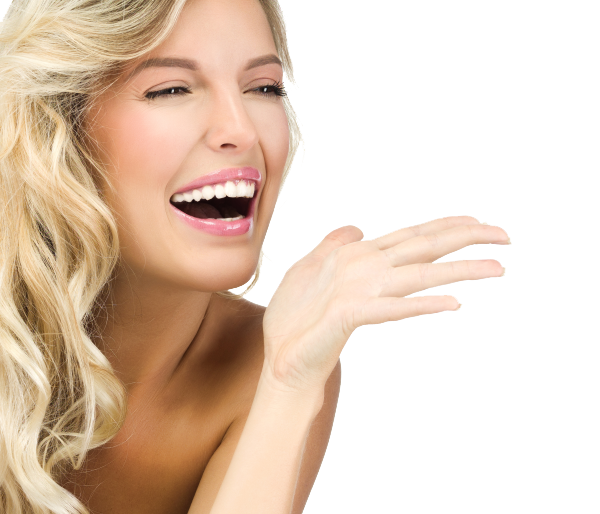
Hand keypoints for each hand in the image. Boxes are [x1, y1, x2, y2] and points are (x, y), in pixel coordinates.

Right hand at [262, 215, 509, 396]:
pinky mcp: (349, 314)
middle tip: (506, 236)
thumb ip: (334, 245)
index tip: (480, 223)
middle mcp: (362, 265)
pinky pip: (394, 309)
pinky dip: (424, 305)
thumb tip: (359, 229)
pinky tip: (454, 304)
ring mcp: (357, 289)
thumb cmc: (295, 317)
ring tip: (498, 268)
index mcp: (357, 254)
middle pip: (424, 246)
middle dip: (467, 238)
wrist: (282, 358)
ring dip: (461, 269)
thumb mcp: (310, 268)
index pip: (412, 234)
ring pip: (419, 273)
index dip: (447, 226)